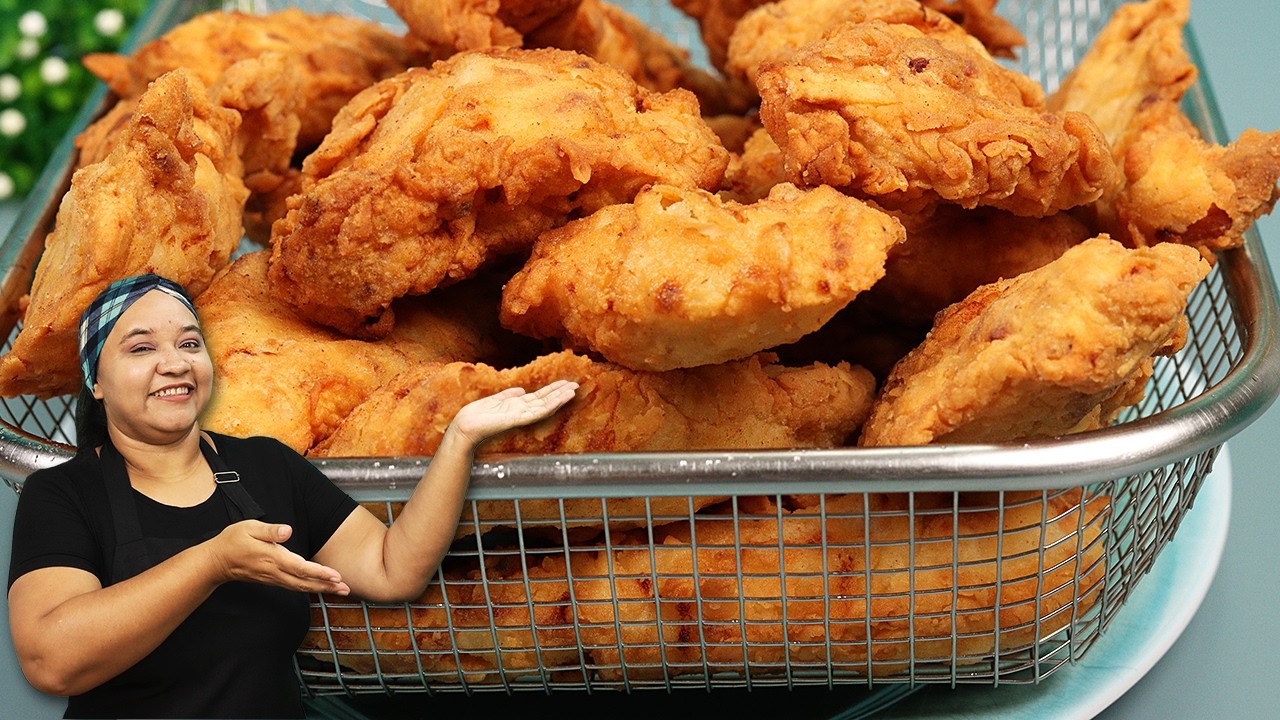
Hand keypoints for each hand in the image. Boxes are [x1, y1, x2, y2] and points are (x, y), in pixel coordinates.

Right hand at [207, 520, 349, 595]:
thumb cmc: (233, 541)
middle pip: (305, 582)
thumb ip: (270, 531)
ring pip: (301, 586)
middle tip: (346, 588)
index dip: (319, 572)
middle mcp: (275, 571)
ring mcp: (273, 578)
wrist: (216, 562)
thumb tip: (287, 531)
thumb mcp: (249, 528)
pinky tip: (320, 587)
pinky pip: (295, 586)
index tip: (335, 575)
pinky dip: (310, 588)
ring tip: (340, 590)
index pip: (300, 567)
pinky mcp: (272, 580)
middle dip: (327, 585)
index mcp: (272, 557)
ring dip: (321, 589)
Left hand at [450, 379, 578, 447]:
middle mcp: (522, 411)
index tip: (565, 383)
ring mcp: (521, 416)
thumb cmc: (476, 416)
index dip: (553, 390)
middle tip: (576, 384)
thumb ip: (508, 395)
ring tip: (573, 390)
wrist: (465, 426)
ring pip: (545, 405)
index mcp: (517, 406)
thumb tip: (520, 390)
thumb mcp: (494, 400)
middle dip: (560, 392)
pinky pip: (538, 411)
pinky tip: (560, 399)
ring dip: (560, 397)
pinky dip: (551, 405)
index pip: (539, 397)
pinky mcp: (518, 419)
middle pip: (545, 400)